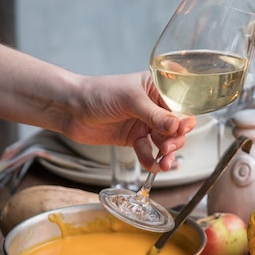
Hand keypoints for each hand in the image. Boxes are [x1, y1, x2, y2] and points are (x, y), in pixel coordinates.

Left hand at [62, 71, 195, 171]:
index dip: (184, 119)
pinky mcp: (133, 138)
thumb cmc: (99, 93)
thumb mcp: (130, 101)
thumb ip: (155, 115)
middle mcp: (153, 106)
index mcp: (156, 89)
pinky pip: (147, 150)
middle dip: (175, 139)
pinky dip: (150, 159)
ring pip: (164, 141)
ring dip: (166, 153)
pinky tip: (151, 165)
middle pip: (175, 126)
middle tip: (167, 149)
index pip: (180, 105)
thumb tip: (177, 126)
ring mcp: (144, 123)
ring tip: (164, 163)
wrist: (70, 109)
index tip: (181, 130)